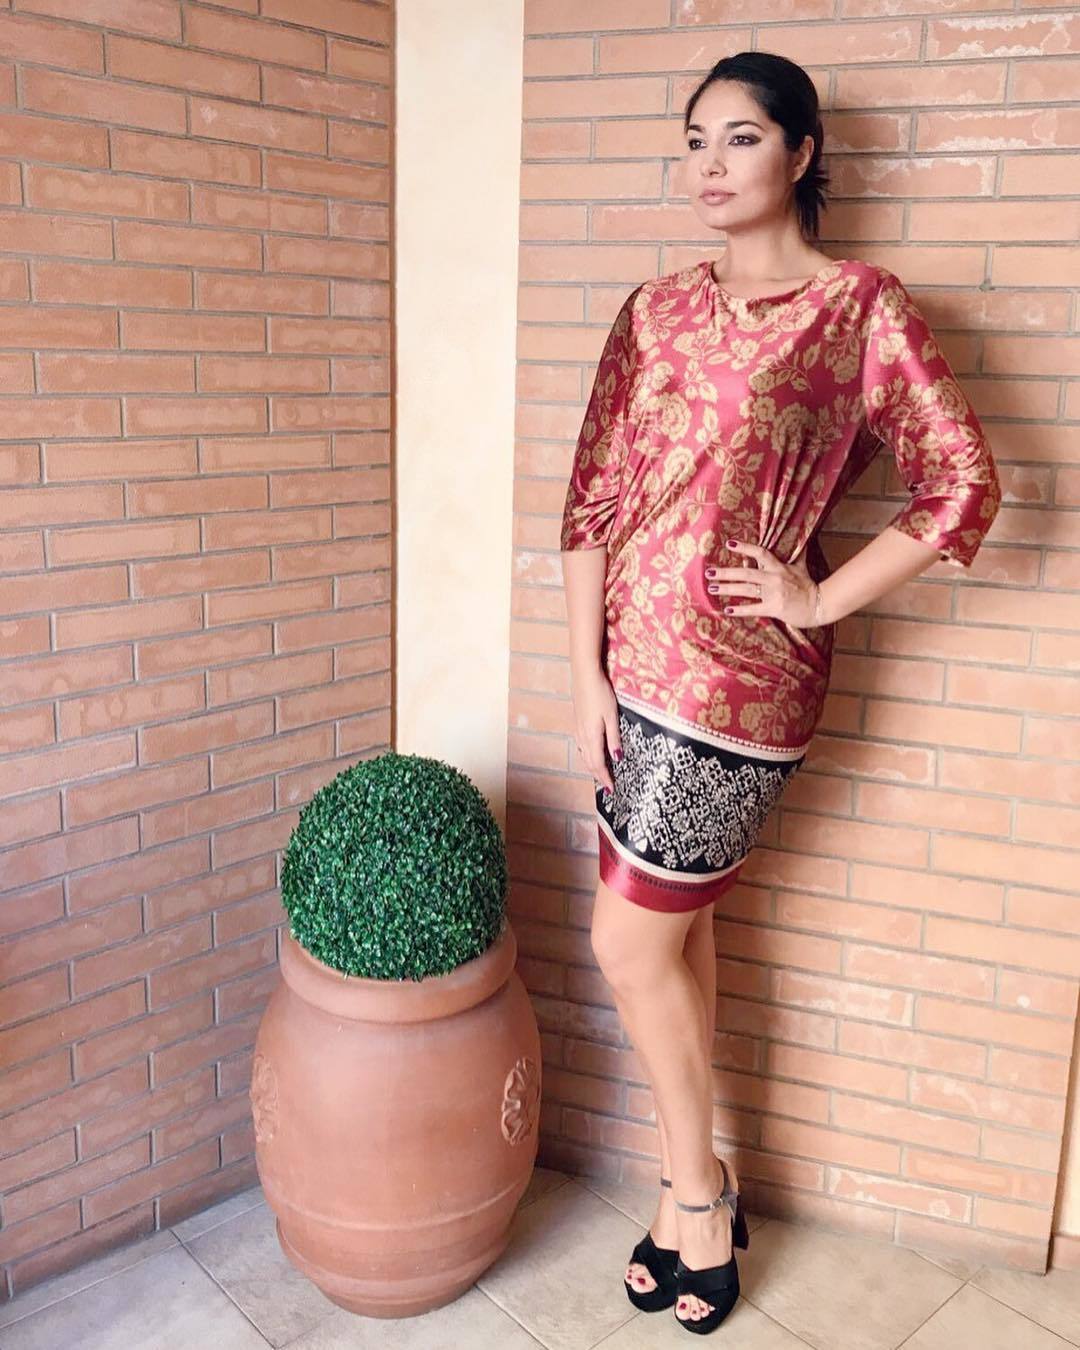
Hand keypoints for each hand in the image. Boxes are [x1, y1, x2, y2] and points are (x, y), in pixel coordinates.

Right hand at [570, 666, 621, 792]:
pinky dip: (588, 756)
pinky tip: (592, 754)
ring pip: (584, 755)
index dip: (605, 778)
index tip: (611, 790)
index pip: (598, 764)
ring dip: (592, 767)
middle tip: (608, 787)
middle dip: (599, 776)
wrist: (584, 675)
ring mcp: (578, 729)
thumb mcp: (612, 716)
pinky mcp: (577, 723)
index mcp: (592, 736)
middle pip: (589, 763)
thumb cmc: (600, 693)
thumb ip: (614, 738)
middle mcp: (582, 736)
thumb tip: (617, 758)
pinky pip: (582, 747)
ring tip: (601, 774)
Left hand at [705, 539, 826, 635]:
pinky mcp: (774, 608)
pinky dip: (740, 610)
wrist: (820, 604)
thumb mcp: (801, 567)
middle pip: (746, 572)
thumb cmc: (809, 586)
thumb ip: (798, 553)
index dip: (744, 548)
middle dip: (726, 572)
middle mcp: (774, 578)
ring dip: (728, 588)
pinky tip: (727, 610)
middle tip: (709, 572)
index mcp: (779, 567)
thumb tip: (803, 538)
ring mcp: (773, 593)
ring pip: (746, 589)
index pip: (760, 553)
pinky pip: (754, 608)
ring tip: (712, 588)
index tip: (729, 544)